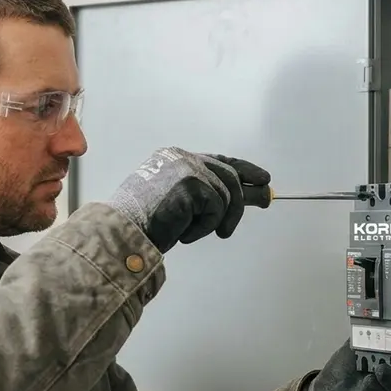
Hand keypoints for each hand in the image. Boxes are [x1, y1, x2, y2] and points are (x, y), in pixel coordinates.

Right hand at [106, 147, 270, 252]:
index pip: (218, 160)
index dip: (243, 169)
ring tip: (199, 233)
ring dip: (219, 220)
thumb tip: (250, 194)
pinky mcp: (192, 183)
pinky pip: (216, 209)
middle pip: (228, 174)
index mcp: (174, 157)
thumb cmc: (145, 224)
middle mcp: (181, 157)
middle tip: (267, 200)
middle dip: (248, 193)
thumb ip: (208, 194)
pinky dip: (204, 228)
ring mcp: (187, 167)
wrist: (123, 231)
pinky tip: (185, 234)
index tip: (262, 178)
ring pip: (227, 195)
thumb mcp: (182, 202)